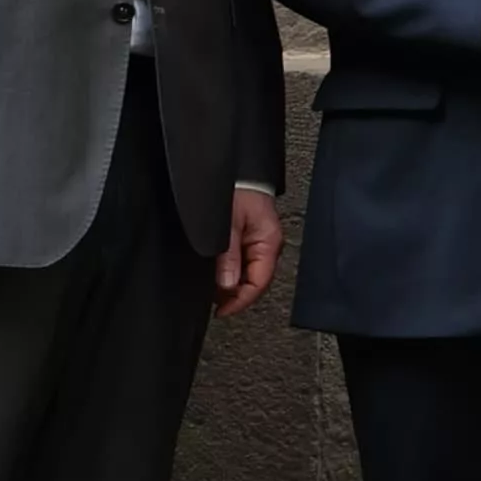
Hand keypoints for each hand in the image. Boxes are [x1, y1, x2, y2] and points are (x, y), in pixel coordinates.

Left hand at [210, 185, 283, 314]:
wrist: (236, 169)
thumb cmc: (237, 189)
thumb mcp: (228, 224)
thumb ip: (228, 255)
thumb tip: (227, 284)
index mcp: (268, 243)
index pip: (258, 283)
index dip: (240, 301)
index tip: (221, 311)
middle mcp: (267, 245)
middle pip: (255, 282)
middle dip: (234, 295)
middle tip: (213, 303)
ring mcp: (259, 242)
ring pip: (248, 274)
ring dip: (231, 284)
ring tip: (212, 291)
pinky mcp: (250, 238)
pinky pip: (243, 263)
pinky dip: (231, 272)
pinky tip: (218, 275)